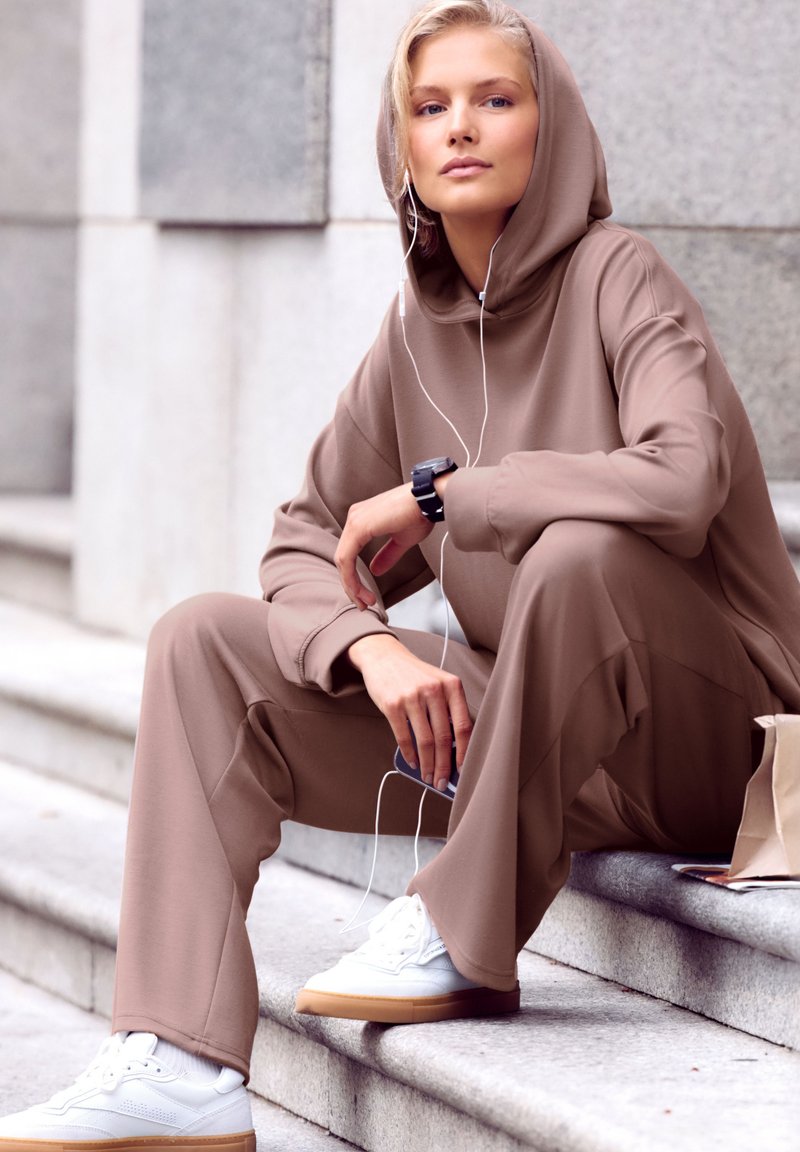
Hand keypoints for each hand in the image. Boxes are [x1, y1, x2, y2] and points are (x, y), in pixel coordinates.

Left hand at [335, 483, 431, 609]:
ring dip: (351, 585)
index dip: (354, 577)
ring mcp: (354, 520)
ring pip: (342, 560)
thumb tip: (375, 570)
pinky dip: (351, 577)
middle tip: (362, 604)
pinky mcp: (359, 526)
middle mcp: (354, 517)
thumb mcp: (401, 540)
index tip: (366, 596)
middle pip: (343, 558)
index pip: (350, 553)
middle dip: (351, 585)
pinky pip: (346, 557)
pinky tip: (360, 591)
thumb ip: (387, 555)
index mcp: (362, 519)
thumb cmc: (420, 514)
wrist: (429, 499)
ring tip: (364, 602)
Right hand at [348, 634, 472, 790]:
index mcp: (451, 685)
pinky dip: (409, 755)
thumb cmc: (414, 675)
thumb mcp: (437, 683)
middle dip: (444, 765)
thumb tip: (453, 749)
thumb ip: (447, 710)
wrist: (384, 656)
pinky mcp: (392, 704)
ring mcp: (412, 697)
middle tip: (442, 781)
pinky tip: (413, 762)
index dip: (464, 752)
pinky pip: (404, 737)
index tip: (462, 770)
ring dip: (428, 764)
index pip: (464, 726)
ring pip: (425, 741)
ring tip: (428, 776)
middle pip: (444, 738)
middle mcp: (434, 690)